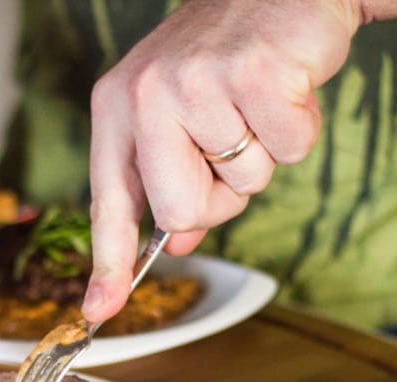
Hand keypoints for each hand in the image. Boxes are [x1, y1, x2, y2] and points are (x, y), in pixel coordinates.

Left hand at [83, 0, 358, 321]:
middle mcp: (145, 95)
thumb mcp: (181, 113)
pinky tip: (286, 87)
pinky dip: (299, 128)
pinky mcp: (253, 75)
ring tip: (257, 101)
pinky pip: (288, 150)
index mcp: (117, 106)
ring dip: (264, 155)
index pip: (109, 202)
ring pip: (242, 183)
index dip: (107, 263)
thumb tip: (174, 245)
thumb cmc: (230, 56)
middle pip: (180, 211)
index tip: (98, 312)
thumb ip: (173, 180)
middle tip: (231, 143)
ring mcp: (196, 83)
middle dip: (219, 195)